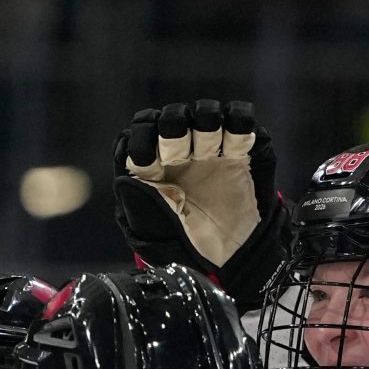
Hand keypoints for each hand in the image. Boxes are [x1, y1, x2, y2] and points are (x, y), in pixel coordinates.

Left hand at [112, 100, 286, 309]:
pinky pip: (240, 119)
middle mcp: (179, 150)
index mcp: (152, 164)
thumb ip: (137, 199)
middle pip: (172, 116)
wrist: (224, 257)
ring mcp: (209, 147)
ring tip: (209, 150)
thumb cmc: (181, 242)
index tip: (149, 163)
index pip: (141, 131)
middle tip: (178, 157)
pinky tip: (235, 147)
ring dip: (206, 122)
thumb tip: (127, 175)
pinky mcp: (240, 150)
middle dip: (173, 128)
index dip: (142, 140)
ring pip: (206, 111)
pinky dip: (239, 122)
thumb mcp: (150, 228)